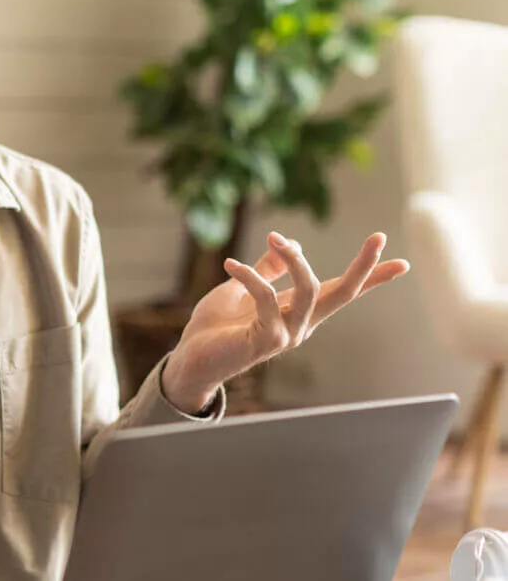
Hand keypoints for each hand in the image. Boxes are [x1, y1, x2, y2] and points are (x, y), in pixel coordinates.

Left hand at [162, 231, 410, 413]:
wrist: (192, 358)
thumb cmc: (217, 327)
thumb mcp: (243, 290)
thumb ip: (266, 270)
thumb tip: (291, 243)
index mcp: (299, 312)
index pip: (341, 292)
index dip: (372, 278)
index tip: (404, 263)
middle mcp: (301, 325)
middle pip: (344, 294)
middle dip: (365, 267)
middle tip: (379, 238)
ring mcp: (287, 334)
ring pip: (310, 290)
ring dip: (294, 259)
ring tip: (273, 238)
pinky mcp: (266, 340)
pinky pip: (267, 297)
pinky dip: (250, 275)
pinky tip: (229, 265)